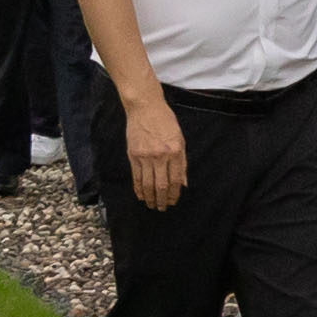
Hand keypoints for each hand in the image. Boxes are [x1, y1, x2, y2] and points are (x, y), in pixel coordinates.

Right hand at [121, 94, 188, 209]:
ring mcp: (145, 156)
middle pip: (161, 185)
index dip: (175, 194)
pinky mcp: (133, 155)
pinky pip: (136, 176)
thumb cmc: (165, 122)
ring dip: (150, 198)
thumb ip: (182, 163)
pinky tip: (141, 195)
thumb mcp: (180, 140)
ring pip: (148, 184)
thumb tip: (183, 184)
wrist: (145, 108)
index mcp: (175, 152)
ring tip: (152, 205)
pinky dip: (138, 188)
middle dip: (162, 200)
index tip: (174, 202)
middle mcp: (160, 156)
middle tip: (162, 208)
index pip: (175, 180)